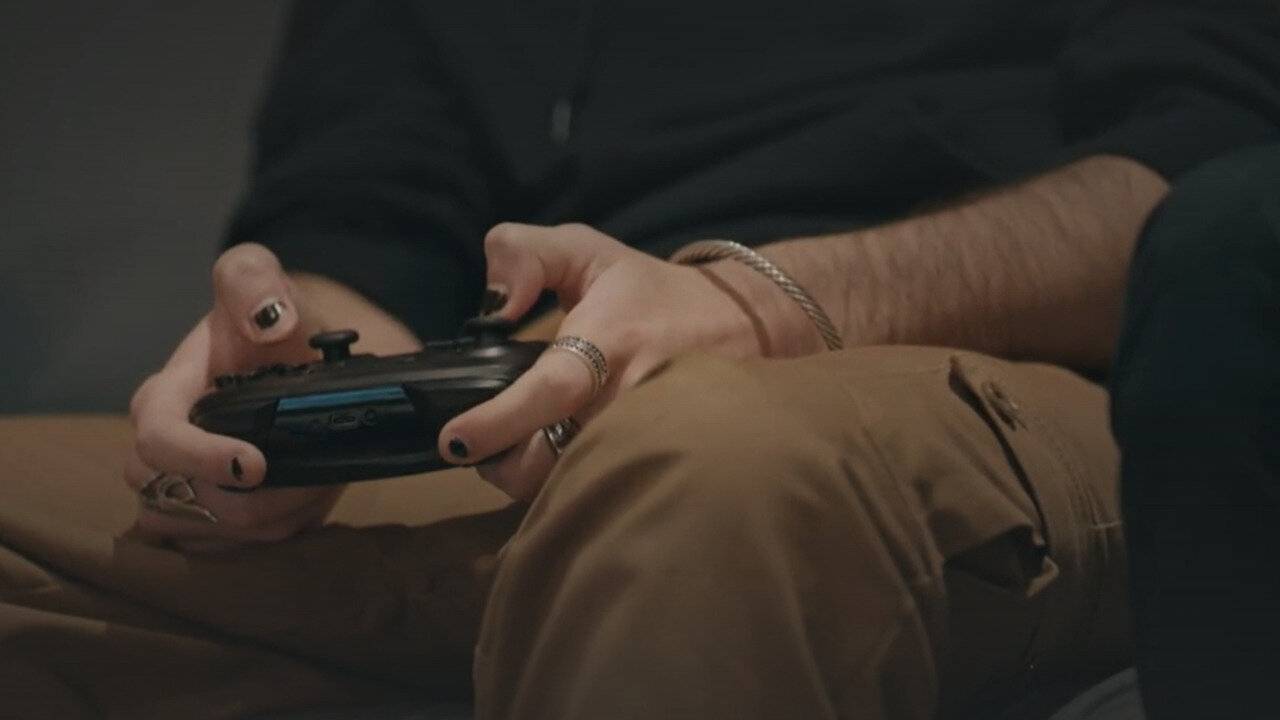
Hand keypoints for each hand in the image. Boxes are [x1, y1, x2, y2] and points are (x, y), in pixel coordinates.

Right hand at [125, 244, 339, 551]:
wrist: (296, 356)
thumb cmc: (270, 319)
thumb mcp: (259, 280)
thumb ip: (253, 280)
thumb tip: (269, 320)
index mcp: (164, 396)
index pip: (157, 439)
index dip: (200, 459)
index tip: (254, 464)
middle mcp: (162, 450)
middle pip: (174, 500)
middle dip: (243, 501)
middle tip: (305, 477)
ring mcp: (184, 488)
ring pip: (204, 534)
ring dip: (264, 519)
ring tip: (312, 482)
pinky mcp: (213, 519)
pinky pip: (229, 552)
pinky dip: (272, 533)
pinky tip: (306, 500)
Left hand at [437, 223, 810, 500]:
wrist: (747, 323)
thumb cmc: (652, 292)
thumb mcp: (585, 248)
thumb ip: (523, 253)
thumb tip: (493, 306)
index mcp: (608, 342)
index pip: (546, 394)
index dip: (496, 422)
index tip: (455, 440)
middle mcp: (630, 398)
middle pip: (548, 465)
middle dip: (503, 466)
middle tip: (483, 448)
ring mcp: (651, 439)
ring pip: (572, 486)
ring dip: (536, 478)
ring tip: (524, 450)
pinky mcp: (666, 464)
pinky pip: (603, 489)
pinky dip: (574, 483)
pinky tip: (566, 460)